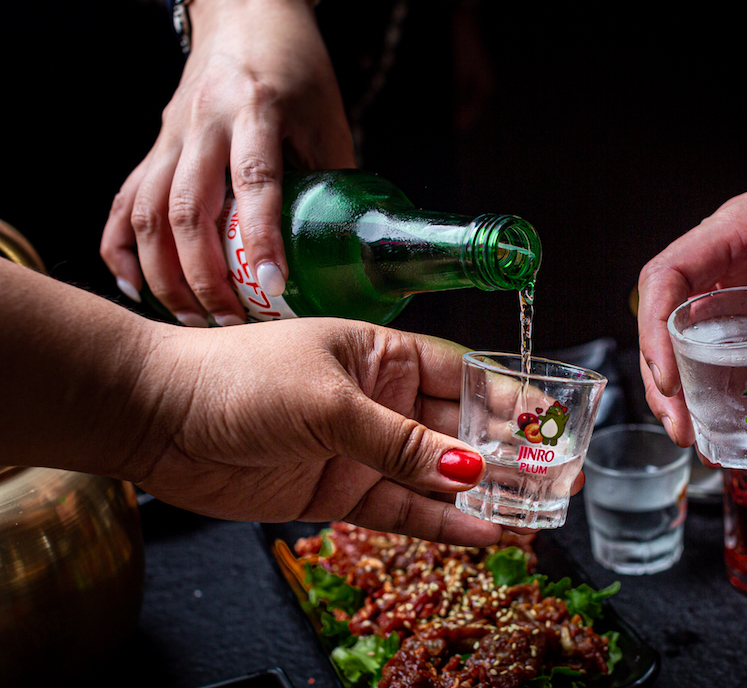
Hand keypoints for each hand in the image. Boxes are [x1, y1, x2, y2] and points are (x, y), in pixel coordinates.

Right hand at [100, 0, 353, 326]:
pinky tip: (134, 285)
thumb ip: (333, 181)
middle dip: (204, 277)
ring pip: (146, 212)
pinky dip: (121, 248)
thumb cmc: (298, 69)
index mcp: (256, 110)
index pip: (255, 183)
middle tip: (229, 323)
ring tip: (193, 317)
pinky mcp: (154, 145)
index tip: (273, 288)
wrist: (246, 12)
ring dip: (164, 274)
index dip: (260, 240)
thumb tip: (350, 254)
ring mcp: (171, 135)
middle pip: (186, 210)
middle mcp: (204, 123)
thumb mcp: (328, 118)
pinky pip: (123, 201)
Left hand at [126, 318, 542, 545]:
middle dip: (511, 456)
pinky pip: (405, 511)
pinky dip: (443, 525)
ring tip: (538, 516)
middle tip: (561, 480)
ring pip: (440, 477)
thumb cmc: (237, 379)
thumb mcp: (328, 402)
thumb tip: (469, 470)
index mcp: (382, 356)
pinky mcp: (342, 494)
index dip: (511, 400)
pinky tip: (485, 534)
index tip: (554, 423)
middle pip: (461, 431)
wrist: (158, 419)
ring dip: (486, 497)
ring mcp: (364, 451)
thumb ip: (400, 442)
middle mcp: (381, 402)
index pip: (464, 376)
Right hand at [637, 151, 746, 444]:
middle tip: (680, 426)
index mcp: (742, 229)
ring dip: (684, 382)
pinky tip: (728, 415)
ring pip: (691, 330)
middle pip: (669, 312)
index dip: (654, 330)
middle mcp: (732, 251)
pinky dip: (719, 377)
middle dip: (663, 373)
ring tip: (693, 432)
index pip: (668, 275)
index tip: (668, 380)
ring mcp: (746, 276)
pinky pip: (728, 339)